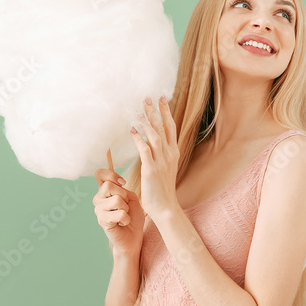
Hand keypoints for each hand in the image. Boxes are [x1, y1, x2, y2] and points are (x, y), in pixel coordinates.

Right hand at [92, 168, 144, 254]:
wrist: (133, 237)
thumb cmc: (133, 216)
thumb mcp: (131, 198)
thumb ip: (123, 189)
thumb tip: (119, 183)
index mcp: (105, 191)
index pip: (99, 174)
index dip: (111, 175)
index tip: (123, 182)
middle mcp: (98, 199)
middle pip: (108, 186)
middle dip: (123, 195)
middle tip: (126, 206)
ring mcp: (98, 210)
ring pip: (116, 200)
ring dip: (126, 209)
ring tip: (124, 216)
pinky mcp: (102, 221)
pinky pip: (119, 214)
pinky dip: (126, 219)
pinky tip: (122, 223)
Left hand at [129, 95, 180, 221]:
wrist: (165, 206)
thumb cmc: (162, 189)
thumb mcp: (165, 168)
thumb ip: (160, 154)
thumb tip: (151, 142)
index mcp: (174, 153)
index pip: (171, 128)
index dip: (167, 113)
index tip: (162, 99)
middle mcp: (170, 154)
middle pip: (163, 128)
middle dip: (155, 112)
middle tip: (148, 98)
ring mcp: (161, 162)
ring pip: (155, 136)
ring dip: (146, 122)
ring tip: (138, 111)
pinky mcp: (151, 169)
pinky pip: (145, 150)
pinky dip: (139, 138)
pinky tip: (132, 130)